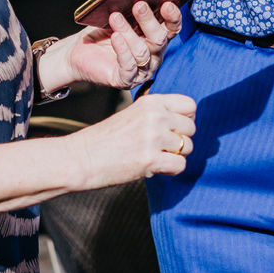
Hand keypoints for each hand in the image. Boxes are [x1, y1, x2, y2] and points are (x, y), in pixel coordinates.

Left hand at [66, 0, 180, 89]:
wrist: (79, 52)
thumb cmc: (101, 33)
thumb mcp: (117, 17)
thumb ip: (129, 9)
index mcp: (155, 38)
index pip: (172, 29)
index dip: (173, 17)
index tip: (166, 4)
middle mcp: (153, 55)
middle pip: (159, 39)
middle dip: (149, 21)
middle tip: (139, 5)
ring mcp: (142, 70)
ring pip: (142, 51)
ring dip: (128, 33)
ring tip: (115, 17)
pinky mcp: (126, 80)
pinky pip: (129, 67)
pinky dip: (122, 51)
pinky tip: (115, 37)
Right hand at [71, 92, 196, 187]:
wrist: (82, 157)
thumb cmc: (107, 139)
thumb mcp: (133, 114)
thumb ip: (157, 114)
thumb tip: (187, 121)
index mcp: (151, 102)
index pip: (189, 105)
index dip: (186, 118)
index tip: (175, 128)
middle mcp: (155, 116)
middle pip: (191, 127)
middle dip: (182, 139)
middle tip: (163, 147)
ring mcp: (153, 138)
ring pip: (188, 147)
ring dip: (175, 156)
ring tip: (155, 157)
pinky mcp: (150, 160)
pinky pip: (180, 165)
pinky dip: (171, 170)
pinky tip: (155, 168)